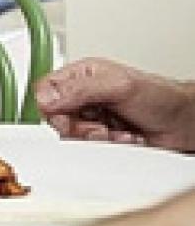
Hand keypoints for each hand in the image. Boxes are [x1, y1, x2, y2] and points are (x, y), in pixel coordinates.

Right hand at [36, 57, 194, 152]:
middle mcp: (82, 97)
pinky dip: (106, 148)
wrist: (185, 124)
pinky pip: (87, 150)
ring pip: (70, 137)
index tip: (65, 115)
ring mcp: (91, 119)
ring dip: (95, 139)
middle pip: (55, 118)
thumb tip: (46, 98)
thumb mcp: (118, 86)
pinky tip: (123, 139)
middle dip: (78, 127)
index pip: (45, 89)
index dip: (50, 105)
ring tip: (116, 133)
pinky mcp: (100, 140)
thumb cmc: (160, 97)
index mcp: (81, 76)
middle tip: (99, 127)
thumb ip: (80, 90)